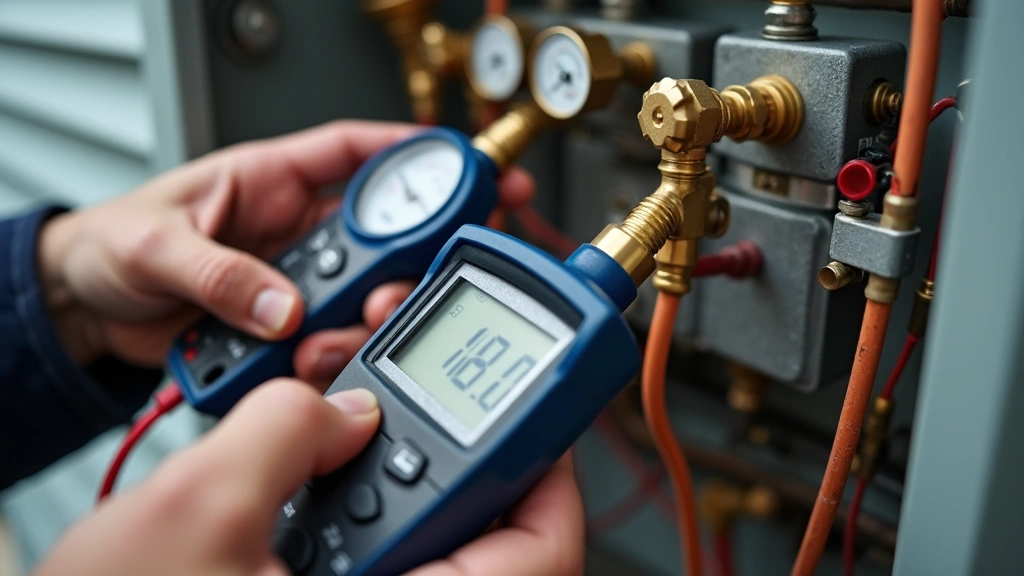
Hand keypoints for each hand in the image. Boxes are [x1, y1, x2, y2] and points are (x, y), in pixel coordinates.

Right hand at [34, 382, 584, 575]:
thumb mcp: (192, 515)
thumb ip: (280, 432)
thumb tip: (335, 407)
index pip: (542, 551)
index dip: (547, 466)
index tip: (531, 404)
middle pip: (482, 531)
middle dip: (446, 451)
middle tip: (420, 400)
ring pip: (418, 539)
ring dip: (388, 475)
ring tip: (345, 432)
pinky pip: (368, 557)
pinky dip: (346, 509)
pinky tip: (306, 478)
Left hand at [37, 121, 533, 372]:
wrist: (88, 310)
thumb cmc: (113, 245)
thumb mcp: (153, 245)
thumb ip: (217, 272)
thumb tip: (281, 305)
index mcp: (271, 180)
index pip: (356, 155)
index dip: (417, 155)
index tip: (468, 167)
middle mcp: (295, 230)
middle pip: (381, 236)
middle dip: (409, 258)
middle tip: (413, 281)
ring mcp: (295, 281)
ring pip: (362, 296)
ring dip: (361, 320)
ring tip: (325, 338)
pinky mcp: (285, 327)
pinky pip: (327, 340)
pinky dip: (325, 357)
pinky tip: (303, 362)